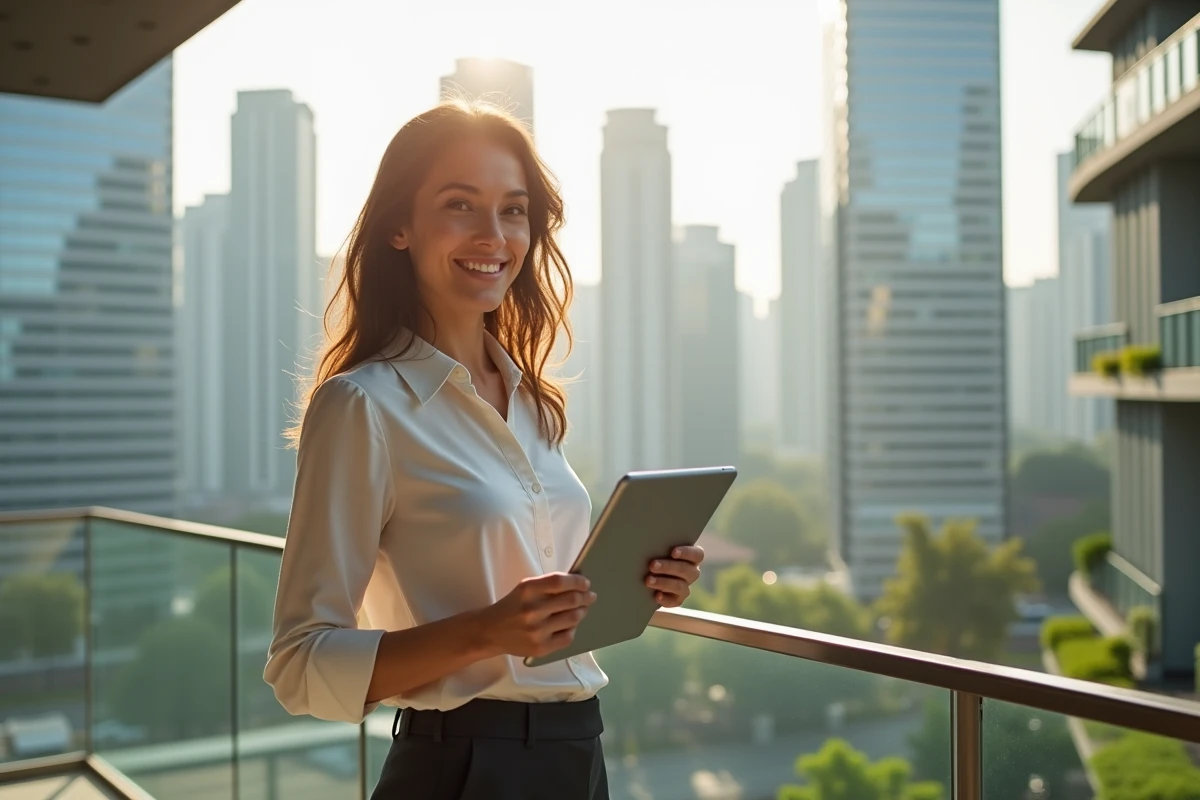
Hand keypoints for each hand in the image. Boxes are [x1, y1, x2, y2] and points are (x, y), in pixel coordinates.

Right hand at [479, 572, 595, 658]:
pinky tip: (570, 625)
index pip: (560, 582)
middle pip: (571, 600)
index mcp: (527, 590)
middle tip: (590, 596)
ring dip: (582, 611)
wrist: (490, 632)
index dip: (577, 581)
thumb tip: (577, 584)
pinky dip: (572, 629)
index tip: (586, 583)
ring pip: (573, 618)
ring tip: (582, 609)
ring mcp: (537, 631)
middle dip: (586, 597)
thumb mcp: (524, 589)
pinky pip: (567, 637)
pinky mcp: (540, 647)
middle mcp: (532, 610)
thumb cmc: (511, 607)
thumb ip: (548, 585)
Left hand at [646, 545, 703, 607]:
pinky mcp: (677, 599)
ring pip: (680, 586)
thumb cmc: (655, 554)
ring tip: (648, 580)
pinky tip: (656, 595)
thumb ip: (660, 545)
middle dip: (668, 567)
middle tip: (652, 565)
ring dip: (663, 582)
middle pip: (686, 570)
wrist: (647, 573)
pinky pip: (674, 601)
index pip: (697, 554)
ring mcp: (685, 586)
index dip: (687, 553)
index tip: (673, 552)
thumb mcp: (659, 548)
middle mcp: (691, 572)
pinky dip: (665, 599)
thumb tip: (650, 540)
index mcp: (692, 557)